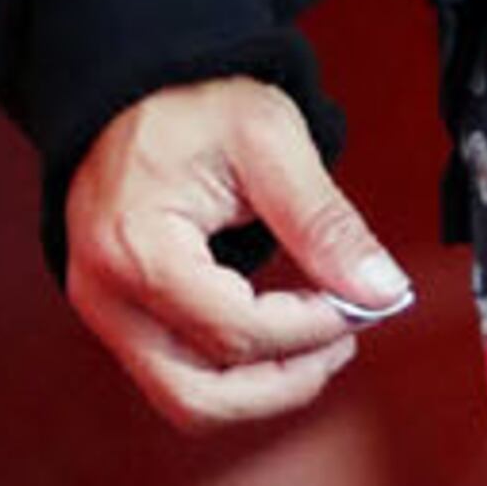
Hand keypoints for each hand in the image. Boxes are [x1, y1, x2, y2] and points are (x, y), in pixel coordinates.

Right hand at [66, 72, 414, 425]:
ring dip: (261, 391)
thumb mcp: (269, 139)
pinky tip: (277, 339)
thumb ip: (324, 221)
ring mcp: (106, 313)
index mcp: (136, 246)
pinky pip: (177, 377)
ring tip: (316, 348)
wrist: (133, 83)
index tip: (359, 304)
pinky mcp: (117, 317)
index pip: (234, 331)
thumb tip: (380, 289)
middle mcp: (107, 297)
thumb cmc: (191, 99)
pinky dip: (234, 375)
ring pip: (187, 402)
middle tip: (342, 342)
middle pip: (202, 397)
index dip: (309, 329)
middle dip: (285, 383)